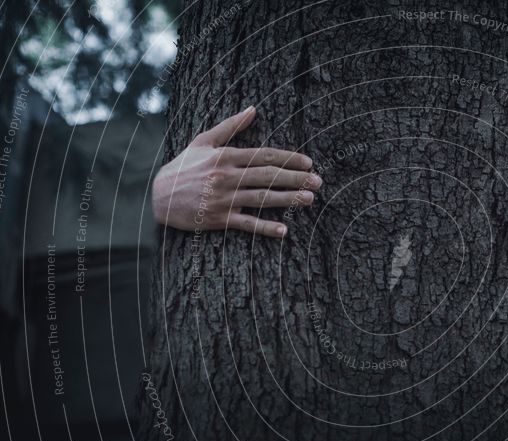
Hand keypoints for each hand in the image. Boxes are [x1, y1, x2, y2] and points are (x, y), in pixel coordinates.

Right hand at [152, 105, 320, 236]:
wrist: (155, 196)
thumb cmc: (182, 167)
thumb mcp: (203, 141)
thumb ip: (230, 126)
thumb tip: (254, 109)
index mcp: (225, 156)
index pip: (263, 155)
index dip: (288, 158)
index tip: (308, 162)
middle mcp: (226, 176)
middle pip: (268, 176)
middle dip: (296, 178)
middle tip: (318, 182)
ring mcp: (223, 198)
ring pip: (262, 198)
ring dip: (288, 199)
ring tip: (309, 200)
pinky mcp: (219, 219)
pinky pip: (247, 224)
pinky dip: (265, 228)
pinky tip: (284, 231)